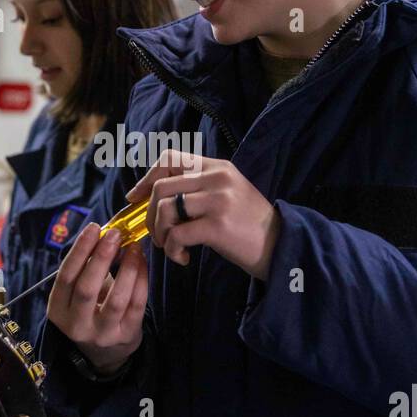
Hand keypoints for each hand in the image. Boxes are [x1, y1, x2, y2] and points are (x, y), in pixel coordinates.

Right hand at [47, 222, 147, 374]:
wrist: (106, 352)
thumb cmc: (91, 311)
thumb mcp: (79, 293)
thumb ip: (88, 267)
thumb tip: (106, 235)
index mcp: (58, 310)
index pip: (65, 278)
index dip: (79, 251)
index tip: (93, 228)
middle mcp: (77, 325)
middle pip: (87, 288)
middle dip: (102, 257)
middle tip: (115, 234)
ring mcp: (103, 334)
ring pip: (116, 299)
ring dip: (127, 268)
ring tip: (133, 247)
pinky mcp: (126, 336)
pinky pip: (137, 305)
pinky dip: (141, 280)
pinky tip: (141, 262)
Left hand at [125, 149, 280, 280]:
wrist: (280, 246)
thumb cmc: (248, 225)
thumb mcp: (228, 193)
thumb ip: (199, 187)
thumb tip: (156, 196)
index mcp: (218, 167)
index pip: (171, 158)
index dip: (147, 178)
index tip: (135, 198)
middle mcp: (217, 178)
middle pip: (161, 187)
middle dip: (149, 214)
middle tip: (156, 235)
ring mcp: (218, 200)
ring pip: (165, 209)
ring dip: (159, 234)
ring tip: (170, 247)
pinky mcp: (218, 226)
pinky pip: (177, 234)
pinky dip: (172, 250)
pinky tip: (183, 258)